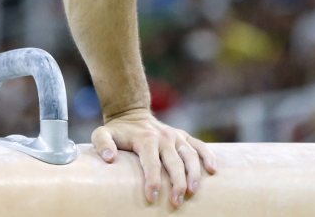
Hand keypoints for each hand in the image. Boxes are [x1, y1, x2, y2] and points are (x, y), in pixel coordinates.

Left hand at [91, 108, 216, 208]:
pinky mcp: (183, 137)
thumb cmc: (117, 131)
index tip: (151, 197)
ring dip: (194, 173)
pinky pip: (199, 145)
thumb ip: (102, 144)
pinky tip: (213, 170)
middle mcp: (163, 137)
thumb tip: (110, 158)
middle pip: (174, 161)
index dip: (152, 180)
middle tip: (176, 201)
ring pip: (190, 155)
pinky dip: (208, 156)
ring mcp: (175, 136)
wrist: (131, 113)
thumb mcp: (102, 133)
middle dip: (177, 182)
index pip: (151, 162)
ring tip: (193, 191)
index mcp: (145, 139)